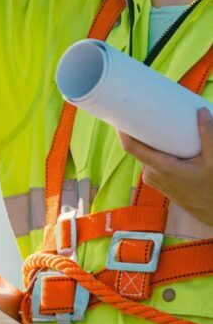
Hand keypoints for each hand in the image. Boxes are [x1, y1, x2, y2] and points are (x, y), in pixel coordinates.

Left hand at [116, 108, 212, 227]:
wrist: (211, 212)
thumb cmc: (211, 188)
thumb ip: (208, 136)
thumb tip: (200, 111)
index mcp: (161, 167)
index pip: (131, 147)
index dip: (122, 131)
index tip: (121, 114)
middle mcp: (151, 173)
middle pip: (137, 147)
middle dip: (138, 130)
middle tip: (143, 111)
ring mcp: (152, 178)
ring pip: (144, 154)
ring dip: (147, 140)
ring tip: (154, 122)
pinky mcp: (156, 180)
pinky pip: (149, 160)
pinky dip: (153, 150)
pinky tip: (161, 140)